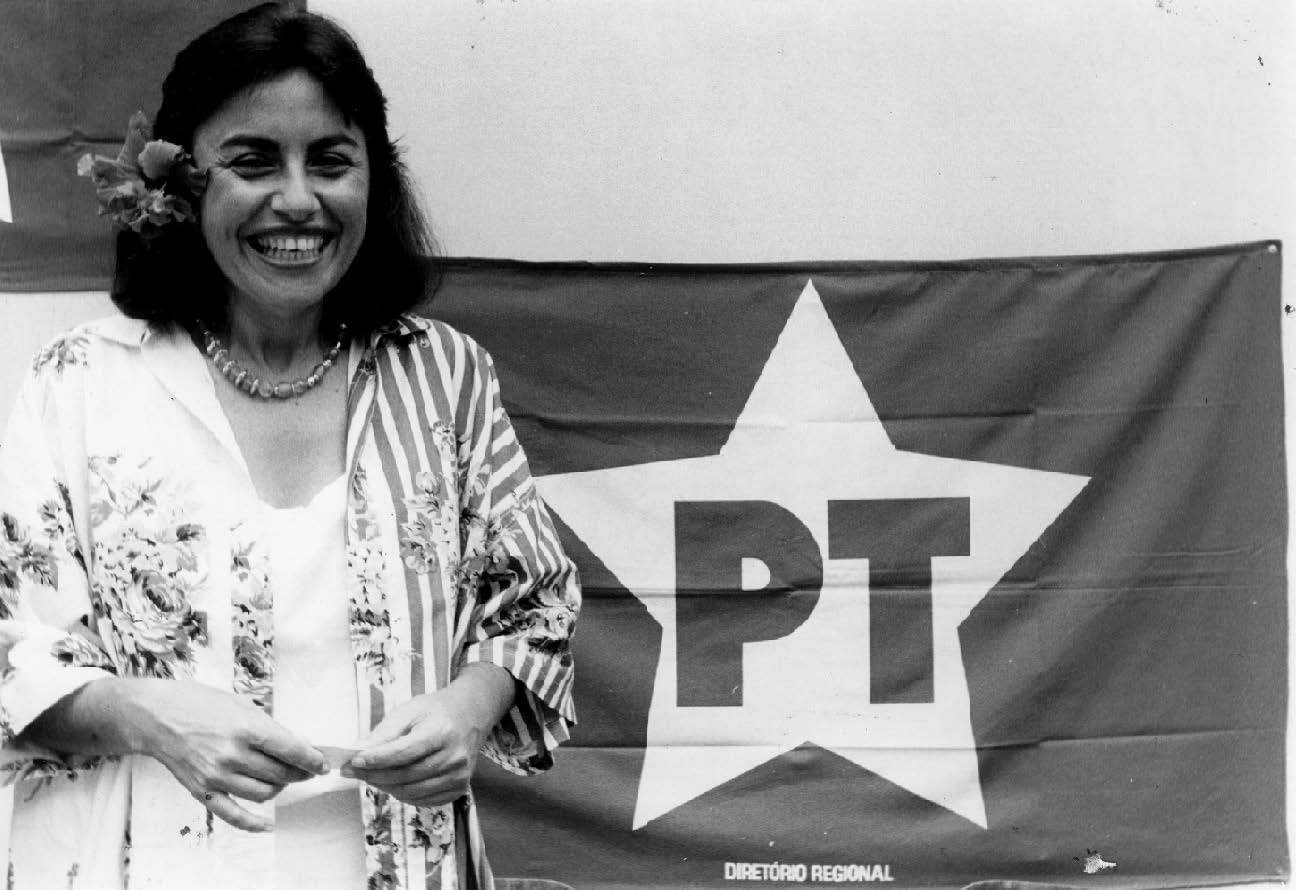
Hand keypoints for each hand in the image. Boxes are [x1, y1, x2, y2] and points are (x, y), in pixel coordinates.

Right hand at [121, 679, 325, 831]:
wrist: (157, 716)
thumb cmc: (200, 703)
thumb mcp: (241, 705)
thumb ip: (269, 727)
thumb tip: (298, 745)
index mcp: (247, 728)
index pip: (291, 751)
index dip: (313, 760)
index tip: (323, 764)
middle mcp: (233, 754)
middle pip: (281, 774)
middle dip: (300, 773)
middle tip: (307, 769)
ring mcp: (217, 776)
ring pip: (263, 794)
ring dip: (279, 788)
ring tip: (282, 779)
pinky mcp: (202, 790)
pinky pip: (233, 815)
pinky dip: (253, 823)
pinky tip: (268, 824)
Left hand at [345, 663, 514, 807]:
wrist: (471, 714)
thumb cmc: (437, 710)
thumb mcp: (409, 710)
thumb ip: (384, 732)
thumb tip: (358, 751)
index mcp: (441, 731)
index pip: (403, 753)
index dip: (376, 760)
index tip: (354, 761)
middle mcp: (454, 756)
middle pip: (405, 775)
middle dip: (374, 775)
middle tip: (353, 771)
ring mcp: (459, 775)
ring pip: (411, 792)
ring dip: (386, 787)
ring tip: (371, 776)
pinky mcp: (459, 788)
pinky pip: (423, 800)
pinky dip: (403, 794)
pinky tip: (394, 783)